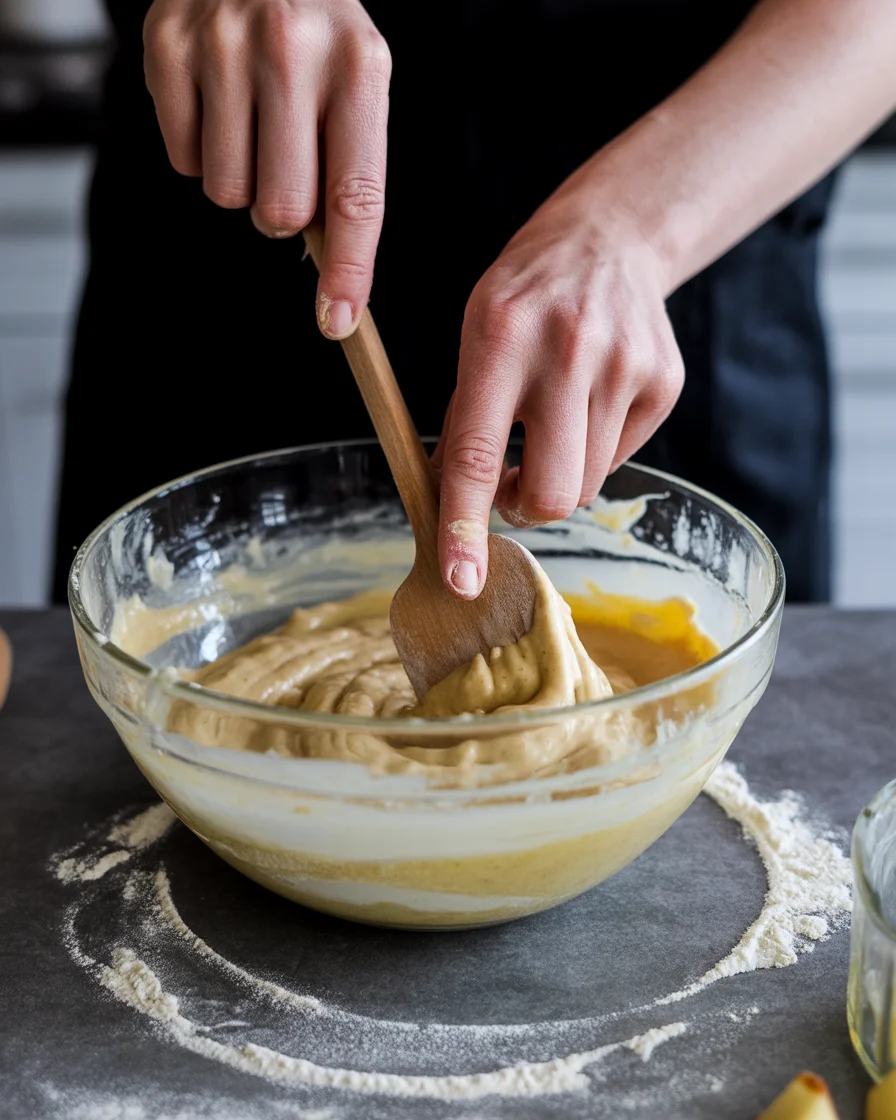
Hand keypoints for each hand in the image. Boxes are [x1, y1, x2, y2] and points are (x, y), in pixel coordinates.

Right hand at [143, 0, 390, 337]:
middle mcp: (292, 51)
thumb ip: (349, 171)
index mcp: (359, 66)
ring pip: (226, 194)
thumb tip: (333, 279)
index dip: (348, 270)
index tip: (337, 320)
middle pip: (281, 212)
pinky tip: (218, 106)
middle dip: (283, 212)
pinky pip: (182, 161)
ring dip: (240, 182)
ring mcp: (222, 45)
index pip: (356, 197)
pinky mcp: (167, 46)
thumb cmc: (314, 33)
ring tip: (252, 125)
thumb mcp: (356, 84)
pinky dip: (200, 151)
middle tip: (285, 166)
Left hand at [432, 169, 683, 598]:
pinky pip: (618, 460)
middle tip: (510, 488)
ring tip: (550, 427)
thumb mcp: (474, 334)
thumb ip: (465, 418)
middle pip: (551, 494)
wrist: (609, 239)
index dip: (464, 525)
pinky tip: (590, 400)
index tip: (461, 581)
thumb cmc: (525, 296)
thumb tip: (454, 505)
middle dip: (525, 510)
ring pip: (586, 486)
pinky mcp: (665, 382)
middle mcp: (568, 353)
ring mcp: (625, 367)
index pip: (476, 454)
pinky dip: (595, 449)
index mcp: (501, 338)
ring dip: (558, 476)